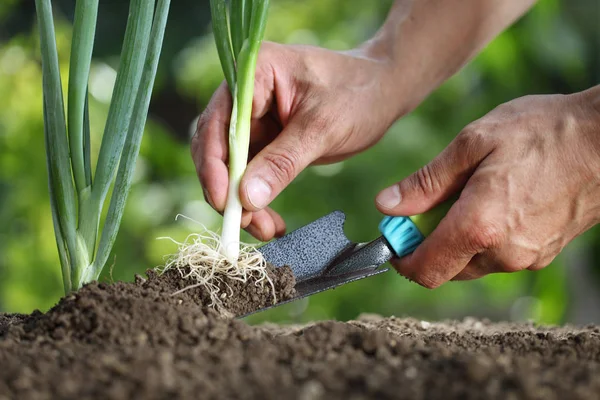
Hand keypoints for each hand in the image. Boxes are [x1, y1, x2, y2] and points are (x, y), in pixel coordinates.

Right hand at [192, 41, 402, 240]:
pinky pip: (250, 176)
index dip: (215, 166)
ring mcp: (253, 120)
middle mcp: (244, 95)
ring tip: (267, 229)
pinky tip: (273, 222)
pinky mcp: (264, 141)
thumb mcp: (322, 128)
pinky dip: (258, 200)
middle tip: (244, 223)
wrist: (382, 91)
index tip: (225, 202)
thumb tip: (246, 198)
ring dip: (243, 202)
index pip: (218, 123)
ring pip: (231, 169)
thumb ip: (282, 162)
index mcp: (253, 74)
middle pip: (216, 148)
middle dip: (228, 190)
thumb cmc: (358, 94)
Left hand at [375, 88, 599, 287]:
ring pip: (471, 263)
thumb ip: (426, 182)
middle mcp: (502, 254)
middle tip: (430, 204)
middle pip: (444, 269)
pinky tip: (493, 200)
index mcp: (478, 228)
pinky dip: (481, 237)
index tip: (394, 234)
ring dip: (455, 238)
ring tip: (468, 193)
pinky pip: (497, 255)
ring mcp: (526, 258)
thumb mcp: (473, 144)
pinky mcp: (542, 253)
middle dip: (427, 244)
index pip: (424, 270)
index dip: (401, 257)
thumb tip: (386, 205)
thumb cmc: (543, 133)